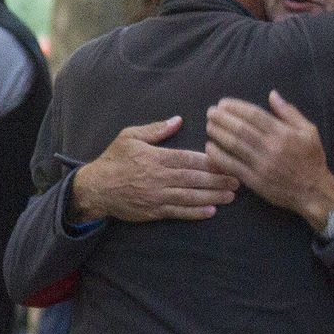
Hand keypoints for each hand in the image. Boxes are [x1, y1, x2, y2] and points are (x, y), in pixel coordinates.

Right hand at [70, 116, 238, 222]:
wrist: (95, 188)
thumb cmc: (113, 159)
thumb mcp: (130, 136)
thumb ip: (156, 130)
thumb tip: (178, 120)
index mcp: (154, 158)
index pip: (187, 159)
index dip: (209, 162)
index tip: (226, 161)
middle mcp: (158, 178)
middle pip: (193, 179)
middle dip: (217, 180)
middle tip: (237, 180)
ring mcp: (156, 196)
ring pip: (189, 197)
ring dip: (211, 197)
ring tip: (230, 196)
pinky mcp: (153, 212)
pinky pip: (177, 213)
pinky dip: (195, 213)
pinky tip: (210, 211)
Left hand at [205, 91, 333, 232]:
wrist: (313, 191)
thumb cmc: (311, 159)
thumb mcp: (308, 131)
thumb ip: (289, 112)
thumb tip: (272, 95)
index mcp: (283, 133)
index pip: (254, 115)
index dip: (236, 107)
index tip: (223, 103)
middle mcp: (271, 147)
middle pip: (240, 128)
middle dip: (222, 118)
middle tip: (211, 112)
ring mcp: (261, 165)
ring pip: (234, 145)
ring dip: (218, 133)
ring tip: (209, 125)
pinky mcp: (254, 180)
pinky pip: (232, 165)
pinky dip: (219, 156)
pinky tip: (210, 148)